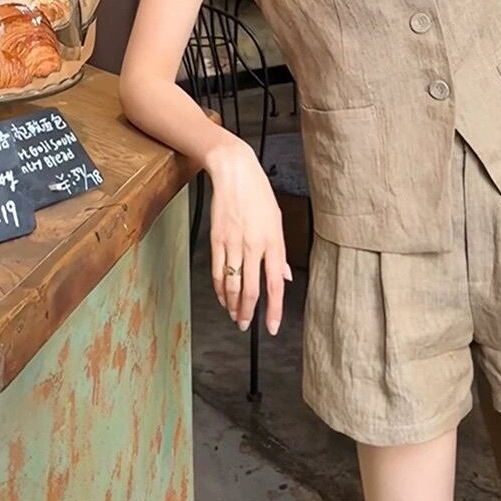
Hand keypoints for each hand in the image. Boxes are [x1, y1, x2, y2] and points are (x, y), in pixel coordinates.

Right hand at [205, 138, 290, 334]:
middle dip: (247, 313)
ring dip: (232, 305)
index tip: (271, 326)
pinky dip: (219, 289)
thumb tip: (284, 277)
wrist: (235, 174)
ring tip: (234, 315)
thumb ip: (280, 254)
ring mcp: (233, 244)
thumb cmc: (259, 195)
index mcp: (273, 242)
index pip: (274, 284)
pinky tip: (222, 297)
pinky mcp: (216, 240)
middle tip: (245, 326)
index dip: (273, 309)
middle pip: (250, 289)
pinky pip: (217, 271)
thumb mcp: (277, 222)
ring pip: (231, 284)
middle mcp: (254, 246)